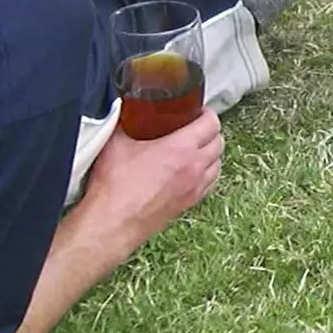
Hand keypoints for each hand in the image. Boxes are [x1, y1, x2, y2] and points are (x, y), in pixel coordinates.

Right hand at [75, 109, 222, 253]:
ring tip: (196, 148)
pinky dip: (208, 174)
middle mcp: (194, 168)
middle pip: (219, 143)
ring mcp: (194, 188)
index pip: (211, 124)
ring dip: (211, 153)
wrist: (114, 222)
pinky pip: (210, 184)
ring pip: (218, 164)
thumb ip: (123, 121)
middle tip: (195, 127)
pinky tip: (193, 172)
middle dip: (210, 132)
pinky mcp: (189, 204)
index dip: (207, 113)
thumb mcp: (116, 143)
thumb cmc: (115, 187)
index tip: (197, 111)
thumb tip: (123, 110)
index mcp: (181, 149)